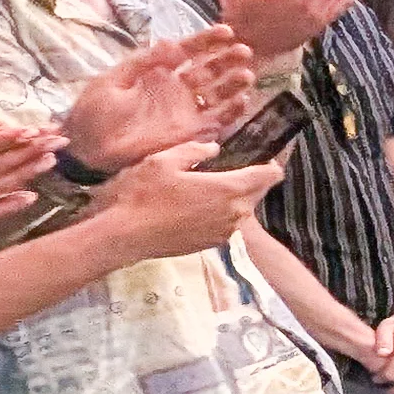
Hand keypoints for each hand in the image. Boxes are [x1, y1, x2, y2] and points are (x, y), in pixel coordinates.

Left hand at [62, 29, 257, 168]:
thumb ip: (144, 62)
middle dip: (228, 59)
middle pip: (210, 70)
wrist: (86, 150)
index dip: (208, 41)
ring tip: (246, 74)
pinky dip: (232, 112)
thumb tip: (174, 43)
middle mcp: (178, 89)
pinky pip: (217, 120)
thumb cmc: (94, 113)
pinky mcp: (190, 133)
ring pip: (218, 93)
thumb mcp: (113, 79)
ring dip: (234, 83)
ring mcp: (186, 111)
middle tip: (244, 51)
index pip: (190, 51)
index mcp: (159, 72)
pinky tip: (242, 101)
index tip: (227, 31)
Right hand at [92, 142, 285, 261]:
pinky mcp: (210, 245)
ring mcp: (223, 233)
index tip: (263, 156)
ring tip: (214, 184)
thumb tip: (214, 148)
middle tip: (234, 166)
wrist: (122, 236)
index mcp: (229, 190)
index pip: (269, 176)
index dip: (271, 164)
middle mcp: (234, 214)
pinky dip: (222, 213)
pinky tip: (200, 205)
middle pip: (258, 193)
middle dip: (252, 179)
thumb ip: (194, 150)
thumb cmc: (142, 195)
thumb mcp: (164, 160)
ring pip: (243, 210)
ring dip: (236, 197)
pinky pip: (227, 224)